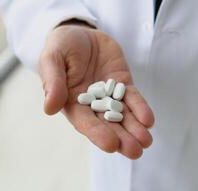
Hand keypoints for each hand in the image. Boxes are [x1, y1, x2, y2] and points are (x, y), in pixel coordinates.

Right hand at [39, 23, 153, 158]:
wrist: (80, 32)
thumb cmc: (61, 47)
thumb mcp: (52, 59)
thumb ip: (52, 82)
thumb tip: (49, 108)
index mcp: (72, 103)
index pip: (85, 122)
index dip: (98, 133)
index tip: (111, 145)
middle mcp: (92, 105)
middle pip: (108, 124)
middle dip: (122, 138)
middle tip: (135, 151)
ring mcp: (109, 95)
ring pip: (123, 115)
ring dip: (135, 129)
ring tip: (146, 142)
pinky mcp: (123, 84)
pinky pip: (133, 98)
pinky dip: (141, 109)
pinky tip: (148, 120)